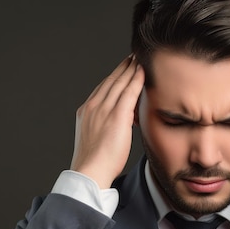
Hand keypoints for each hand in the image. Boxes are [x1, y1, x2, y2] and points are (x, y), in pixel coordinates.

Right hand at [70, 55, 144, 188]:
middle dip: (122, 68)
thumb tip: (118, 124)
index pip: (103, 88)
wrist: (90, 171)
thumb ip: (104, 126)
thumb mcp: (95, 137)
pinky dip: (136, 79)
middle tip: (132, 57)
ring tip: (138, 59)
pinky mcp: (117, 115)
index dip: (114, 76)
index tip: (122, 68)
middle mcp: (93, 106)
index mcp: (86, 111)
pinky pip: (129, 92)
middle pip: (111, 81)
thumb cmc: (95, 162)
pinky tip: (142, 71)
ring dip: (130, 69)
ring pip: (120, 83)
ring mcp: (104, 109)